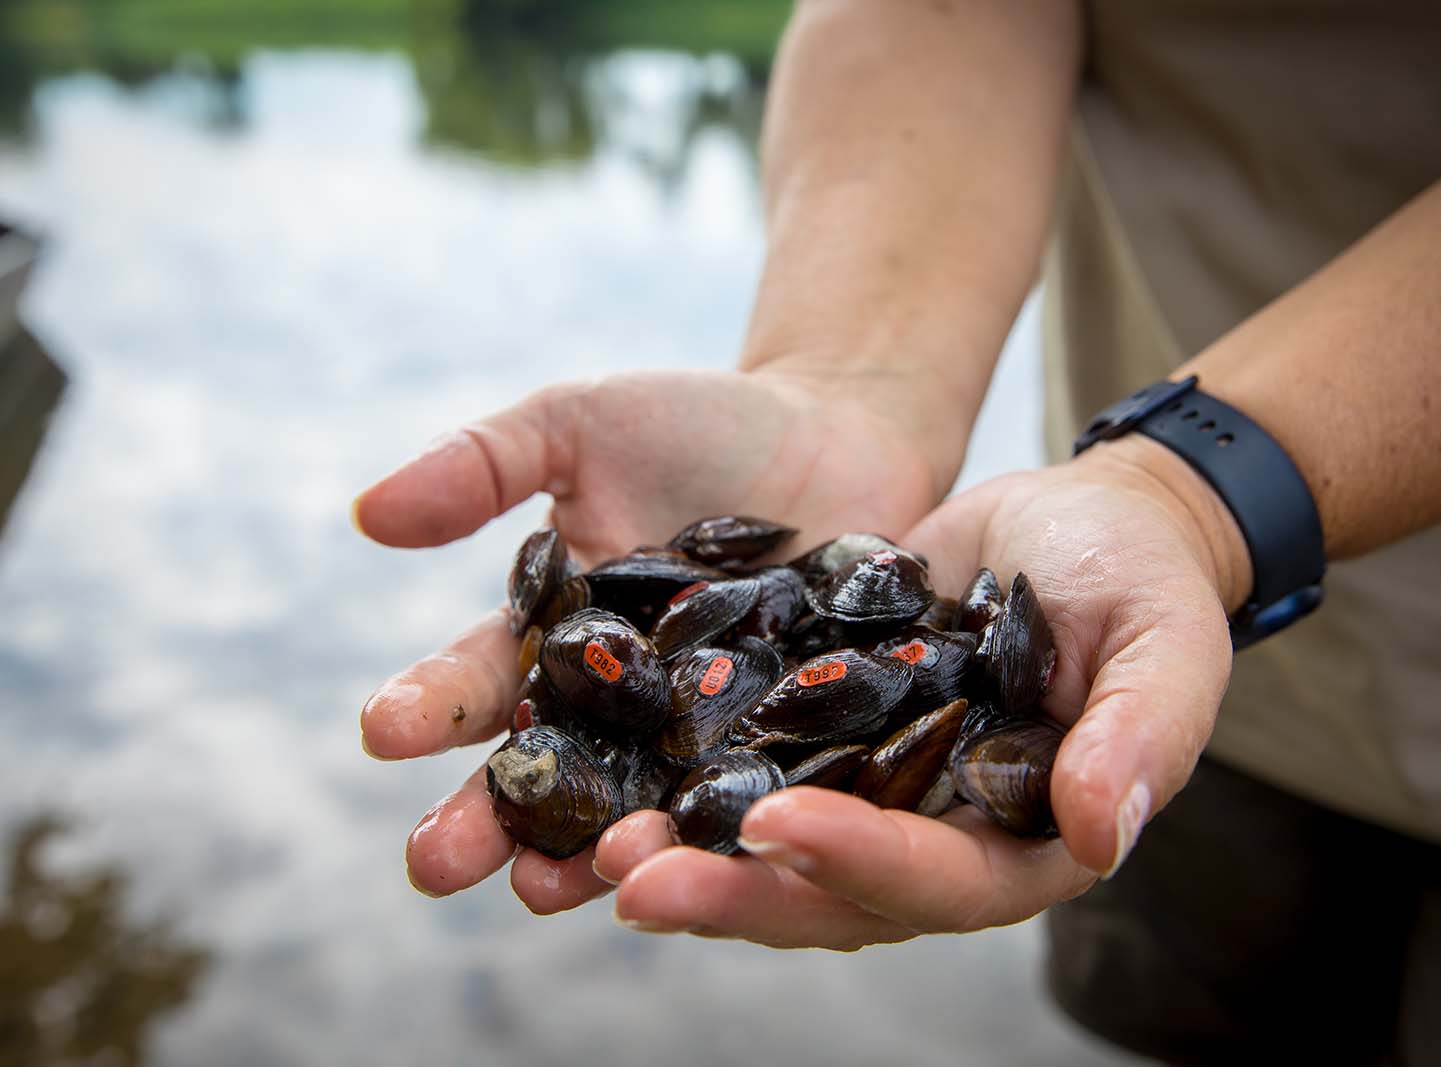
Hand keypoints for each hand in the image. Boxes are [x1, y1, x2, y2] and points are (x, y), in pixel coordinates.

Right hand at [356, 366, 954, 909]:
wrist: (842, 428)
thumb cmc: (700, 425)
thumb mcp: (580, 423)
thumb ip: (483, 465)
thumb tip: (366, 514)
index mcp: (559, 641)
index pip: (481, 682)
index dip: (431, 706)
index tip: (381, 730)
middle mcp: (624, 710)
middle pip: (549, 774)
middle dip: (488, 820)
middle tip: (432, 864)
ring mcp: (707, 737)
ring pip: (644, 808)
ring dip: (593, 854)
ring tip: (545, 890)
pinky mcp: (797, 749)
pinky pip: (762, 794)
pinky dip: (731, 831)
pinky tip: (704, 864)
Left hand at [596, 435, 1249, 948]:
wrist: (1075, 520)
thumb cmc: (1141, 576)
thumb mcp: (1163, 639)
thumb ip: (1144, 732)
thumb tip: (1102, 834)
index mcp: (1022, 845)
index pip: (942, 881)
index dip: (862, 862)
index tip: (783, 826)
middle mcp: (933, 840)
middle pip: (830, 893)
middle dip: (735, 892)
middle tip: (636, 879)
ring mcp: (868, 795)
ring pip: (768, 851)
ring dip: (685, 856)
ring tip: (590, 850)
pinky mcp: (816, 737)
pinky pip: (740, 772)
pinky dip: (675, 779)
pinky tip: (596, 768)